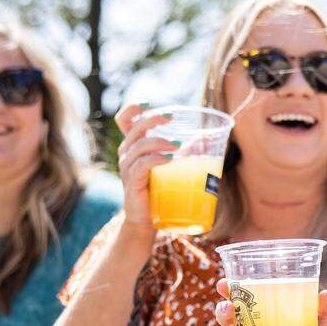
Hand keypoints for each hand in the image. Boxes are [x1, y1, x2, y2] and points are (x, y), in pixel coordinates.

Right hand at [114, 102, 176, 230]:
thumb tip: (202, 138)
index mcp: (133, 147)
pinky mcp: (132, 183)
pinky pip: (141, 165)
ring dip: (159, 141)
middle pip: (134, 128)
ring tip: (178, 145)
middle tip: (171, 118)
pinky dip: (156, 159)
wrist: (146, 221)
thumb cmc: (157, 192)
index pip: (124, 121)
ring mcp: (127, 169)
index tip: (147, 104)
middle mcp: (126, 155)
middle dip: (152, 120)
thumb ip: (180, 151)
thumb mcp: (167, 167)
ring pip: (139, 146)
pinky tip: (170, 159)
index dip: (132, 109)